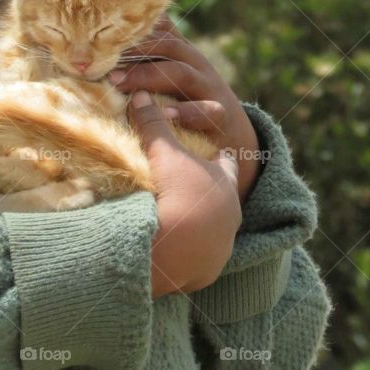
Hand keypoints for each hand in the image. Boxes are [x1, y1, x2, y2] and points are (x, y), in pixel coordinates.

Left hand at [108, 13, 263, 203]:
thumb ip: (144, 64)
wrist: (235, 136)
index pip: (158, 30)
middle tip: (103, 65)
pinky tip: (164, 115)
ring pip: (181, 72)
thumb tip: (100, 51)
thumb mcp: (171, 79)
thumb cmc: (189, 104)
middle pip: (167, 45)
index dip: (131, 31)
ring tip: (120, 85)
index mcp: (181, 53)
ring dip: (148, 77)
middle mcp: (195, 64)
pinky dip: (185, 112)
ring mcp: (209, 87)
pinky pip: (206, 109)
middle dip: (134, 52)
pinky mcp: (220, 114)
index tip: (99, 36)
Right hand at [127, 89, 241, 297]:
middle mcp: (229, 217)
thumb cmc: (176, 192)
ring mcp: (220, 247)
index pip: (225, 165)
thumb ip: (153, 125)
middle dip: (208, 196)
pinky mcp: (205, 272)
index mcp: (224, 185)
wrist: (175, 247)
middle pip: (223, 201)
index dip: (218, 156)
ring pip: (213, 235)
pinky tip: (172, 254)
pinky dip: (187, 258)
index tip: (215, 151)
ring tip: (179, 225)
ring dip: (198, 230)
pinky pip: (197, 264)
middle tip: (192, 190)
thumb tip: (140, 97)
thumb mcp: (163, 154)